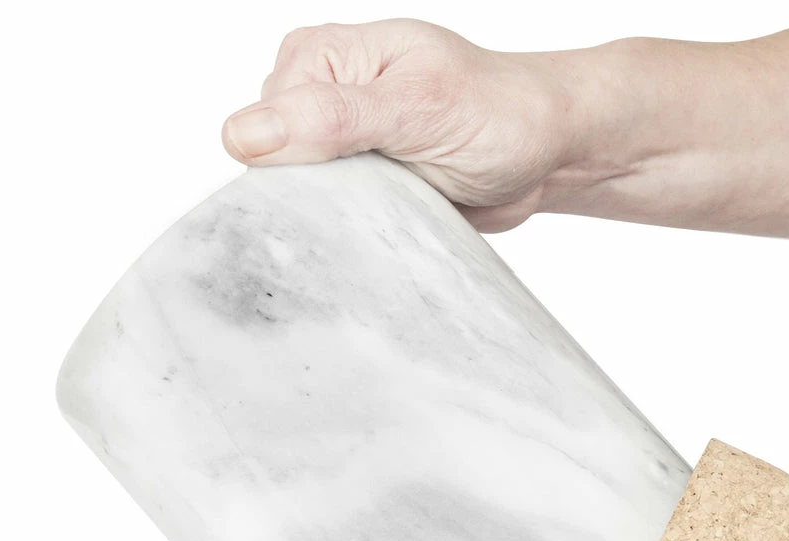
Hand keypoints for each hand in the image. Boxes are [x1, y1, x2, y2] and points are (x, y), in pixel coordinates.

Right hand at [221, 19, 580, 231]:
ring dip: (335, 220)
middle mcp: (320, 99)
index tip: (341, 188)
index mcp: (320, 58)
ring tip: (383, 213)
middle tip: (372, 203)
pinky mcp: (360, 188)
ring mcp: (339, 148)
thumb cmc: (497, 113)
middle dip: (311, 197)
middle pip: (274, 167)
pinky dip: (351, 234)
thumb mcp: (416, 108)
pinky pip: (333, 221)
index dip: (286, 167)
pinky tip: (377, 233)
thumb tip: (243, 135)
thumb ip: (332, 119)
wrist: (545, 152)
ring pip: (301, 200)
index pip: (262, 124)